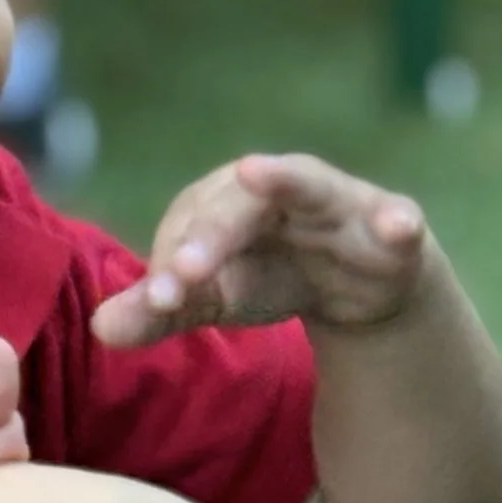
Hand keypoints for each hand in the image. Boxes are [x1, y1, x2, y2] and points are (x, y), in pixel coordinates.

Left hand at [91, 153, 430, 348]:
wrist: (359, 284)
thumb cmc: (271, 276)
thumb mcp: (216, 298)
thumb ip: (161, 311)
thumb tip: (101, 329)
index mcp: (223, 202)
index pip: (186, 228)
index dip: (171, 265)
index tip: (157, 302)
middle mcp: (276, 188)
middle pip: (235, 203)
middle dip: (209, 233)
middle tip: (183, 271)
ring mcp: (337, 201)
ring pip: (310, 187)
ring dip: (287, 182)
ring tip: (256, 173)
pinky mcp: (390, 224)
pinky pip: (396, 219)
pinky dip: (397, 222)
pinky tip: (400, 227)